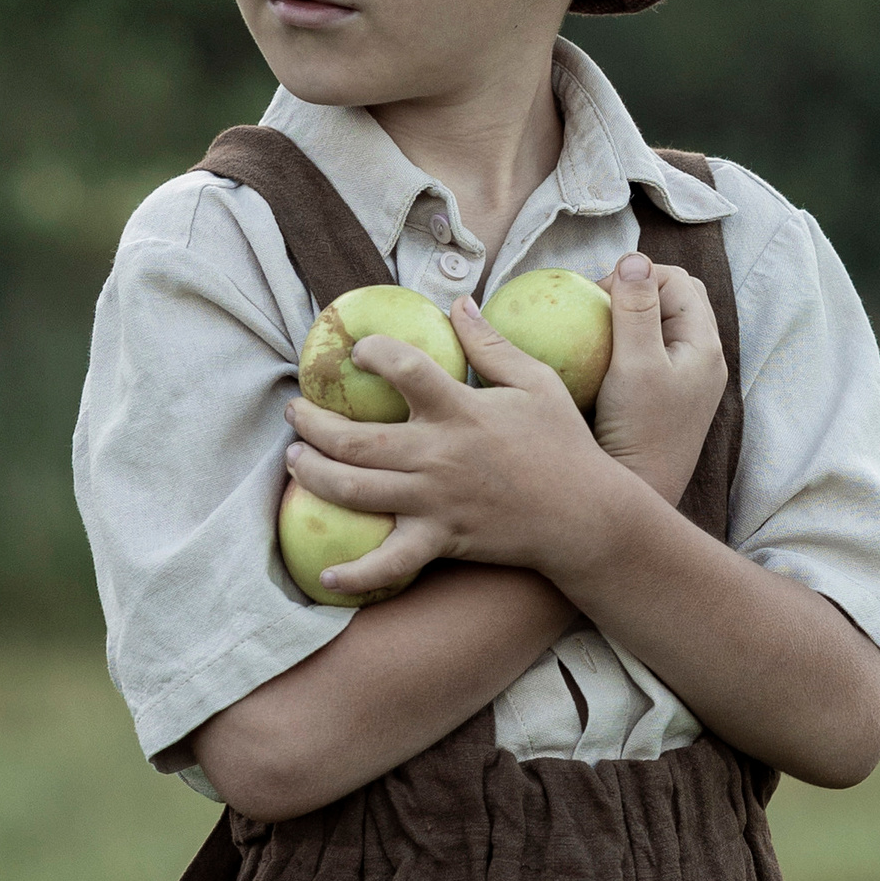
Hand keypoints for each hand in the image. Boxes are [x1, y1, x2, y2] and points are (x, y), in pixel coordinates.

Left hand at [284, 299, 641, 600]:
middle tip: (295, 411)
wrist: (585, 516)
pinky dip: (355, 573)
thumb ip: (492, 345)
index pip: (403, 368)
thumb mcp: (537, 382)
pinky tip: (326, 574)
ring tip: (294, 460)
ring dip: (311, 474)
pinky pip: (388, 563)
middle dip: (311, 423)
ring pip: (354, 490)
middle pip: (354, 439)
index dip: (372, 352)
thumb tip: (458, 306)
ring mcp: (434, 502)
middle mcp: (438, 455)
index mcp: (461, 410)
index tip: (359, 350)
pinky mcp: (440, 540)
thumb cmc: (563, 444)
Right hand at [591, 252, 726, 507]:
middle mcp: (701, 360)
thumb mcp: (635, 365)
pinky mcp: (665, 399)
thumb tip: (634, 258)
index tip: (597, 301)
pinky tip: (595, 359)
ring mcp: (685, 380)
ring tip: (593, 331)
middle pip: (673, 298)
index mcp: (704, 345)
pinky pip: (648, 355)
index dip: (636, 277)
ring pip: (660, 326)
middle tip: (595, 310)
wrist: (640, 496)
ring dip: (628, 318)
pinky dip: (624, 345)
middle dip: (634, 291)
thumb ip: (635, 310)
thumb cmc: (638, 432)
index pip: (675, 280)